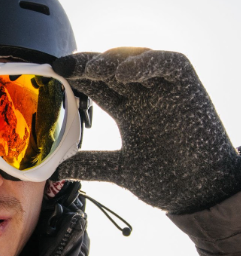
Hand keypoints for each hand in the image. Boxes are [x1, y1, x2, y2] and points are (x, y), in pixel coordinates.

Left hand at [53, 47, 240, 212]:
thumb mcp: (121, 170)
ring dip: (113, 60)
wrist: (200, 195)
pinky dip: (147, 63)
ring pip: (137, 60)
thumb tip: (58, 170)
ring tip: (92, 69)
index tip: (53, 74)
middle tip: (64, 66)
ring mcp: (165, 91)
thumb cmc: (168, 181)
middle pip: (112, 69)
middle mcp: (144, 96)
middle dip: (87, 65)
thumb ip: (92, 165)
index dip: (77, 77)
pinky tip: (124, 73)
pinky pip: (170, 64)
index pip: (98, 86)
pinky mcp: (189, 88)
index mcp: (128, 111)